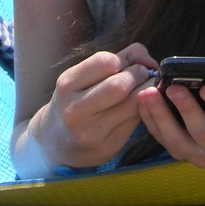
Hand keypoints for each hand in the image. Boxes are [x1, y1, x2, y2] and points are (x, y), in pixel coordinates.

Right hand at [30, 43, 157, 169]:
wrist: (55, 143)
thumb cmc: (76, 100)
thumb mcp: (82, 77)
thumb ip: (117, 59)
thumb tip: (148, 61)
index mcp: (68, 85)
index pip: (105, 62)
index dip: (125, 60)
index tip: (129, 64)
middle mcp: (76, 110)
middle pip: (120, 85)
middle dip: (139, 75)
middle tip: (144, 75)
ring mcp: (92, 131)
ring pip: (133, 104)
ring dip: (147, 91)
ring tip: (146, 88)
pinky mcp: (109, 146)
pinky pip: (136, 122)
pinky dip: (144, 109)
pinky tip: (140, 106)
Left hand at [138, 65, 204, 168]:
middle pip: (203, 133)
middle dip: (187, 109)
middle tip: (173, 88)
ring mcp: (199, 157)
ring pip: (177, 141)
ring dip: (161, 115)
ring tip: (149, 93)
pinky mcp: (179, 154)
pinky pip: (161, 139)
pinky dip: (150, 119)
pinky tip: (142, 100)